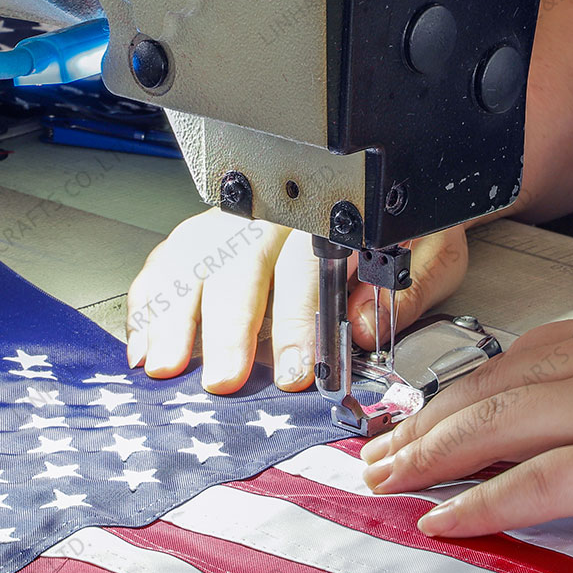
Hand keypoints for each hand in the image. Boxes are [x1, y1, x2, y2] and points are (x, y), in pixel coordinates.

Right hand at [126, 207, 468, 393]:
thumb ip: (402, 289)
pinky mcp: (208, 236)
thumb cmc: (397, 232)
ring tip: (163, 365)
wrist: (374, 193)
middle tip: (222, 379)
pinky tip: (146, 341)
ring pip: (193, 260)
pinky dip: (151, 301)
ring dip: (174, 316)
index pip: (307, 270)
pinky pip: (169, 261)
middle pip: (239, 265)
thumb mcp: (426, 252)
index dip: (299, 322)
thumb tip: (365, 327)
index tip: (297, 370)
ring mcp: (233, 223)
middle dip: (227, 328)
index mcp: (329, 219)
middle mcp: (273, 217)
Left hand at [360, 294, 572, 541]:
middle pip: (486, 388)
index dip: (453, 393)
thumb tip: (549, 417)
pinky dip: (481, 502)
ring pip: (495, 424)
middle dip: (423, 423)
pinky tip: (443, 517)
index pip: (508, 360)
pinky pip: (538, 481)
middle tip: (379, 449)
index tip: (417, 417)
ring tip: (388, 478)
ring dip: (430, 455)